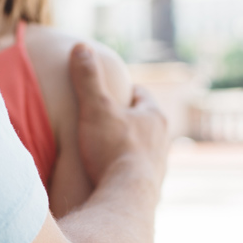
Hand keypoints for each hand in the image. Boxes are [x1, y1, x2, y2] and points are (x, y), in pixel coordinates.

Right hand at [70, 42, 167, 189]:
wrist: (126, 195)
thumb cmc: (113, 149)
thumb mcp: (95, 107)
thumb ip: (87, 78)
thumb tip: (80, 47)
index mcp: (153, 117)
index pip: (141, 96)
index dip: (125, 92)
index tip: (111, 92)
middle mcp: (162, 141)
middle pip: (144, 123)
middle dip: (127, 121)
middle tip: (106, 120)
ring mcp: (158, 167)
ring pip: (144, 150)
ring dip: (128, 148)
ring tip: (106, 151)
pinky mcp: (149, 189)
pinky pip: (137, 174)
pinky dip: (124, 172)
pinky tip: (109, 177)